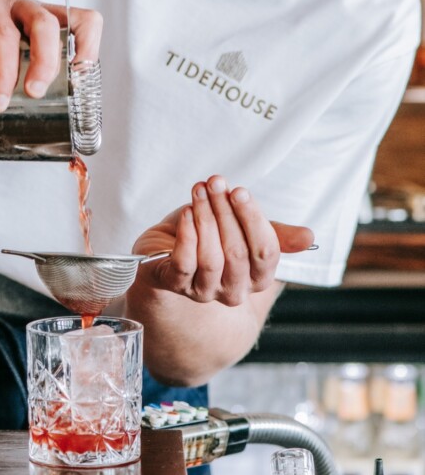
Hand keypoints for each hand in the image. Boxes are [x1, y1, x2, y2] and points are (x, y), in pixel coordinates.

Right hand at [0, 0, 101, 107]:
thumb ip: (11, 55)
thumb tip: (25, 105)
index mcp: (32, 10)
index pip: (81, 19)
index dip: (88, 48)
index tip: (78, 80)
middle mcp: (16, 1)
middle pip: (47, 26)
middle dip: (46, 63)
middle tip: (34, 94)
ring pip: (7, 36)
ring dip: (4, 75)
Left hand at [133, 174, 314, 306]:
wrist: (165, 246)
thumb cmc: (210, 234)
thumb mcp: (243, 227)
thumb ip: (274, 232)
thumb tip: (309, 238)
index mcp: (258, 278)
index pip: (265, 253)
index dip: (253, 220)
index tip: (240, 191)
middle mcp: (234, 291)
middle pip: (237, 253)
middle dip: (225, 211)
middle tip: (216, 182)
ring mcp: (204, 292)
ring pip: (211, 258)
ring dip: (205, 218)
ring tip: (200, 191)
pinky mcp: (175, 285)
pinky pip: (184, 264)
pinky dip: (186, 235)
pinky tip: (187, 213)